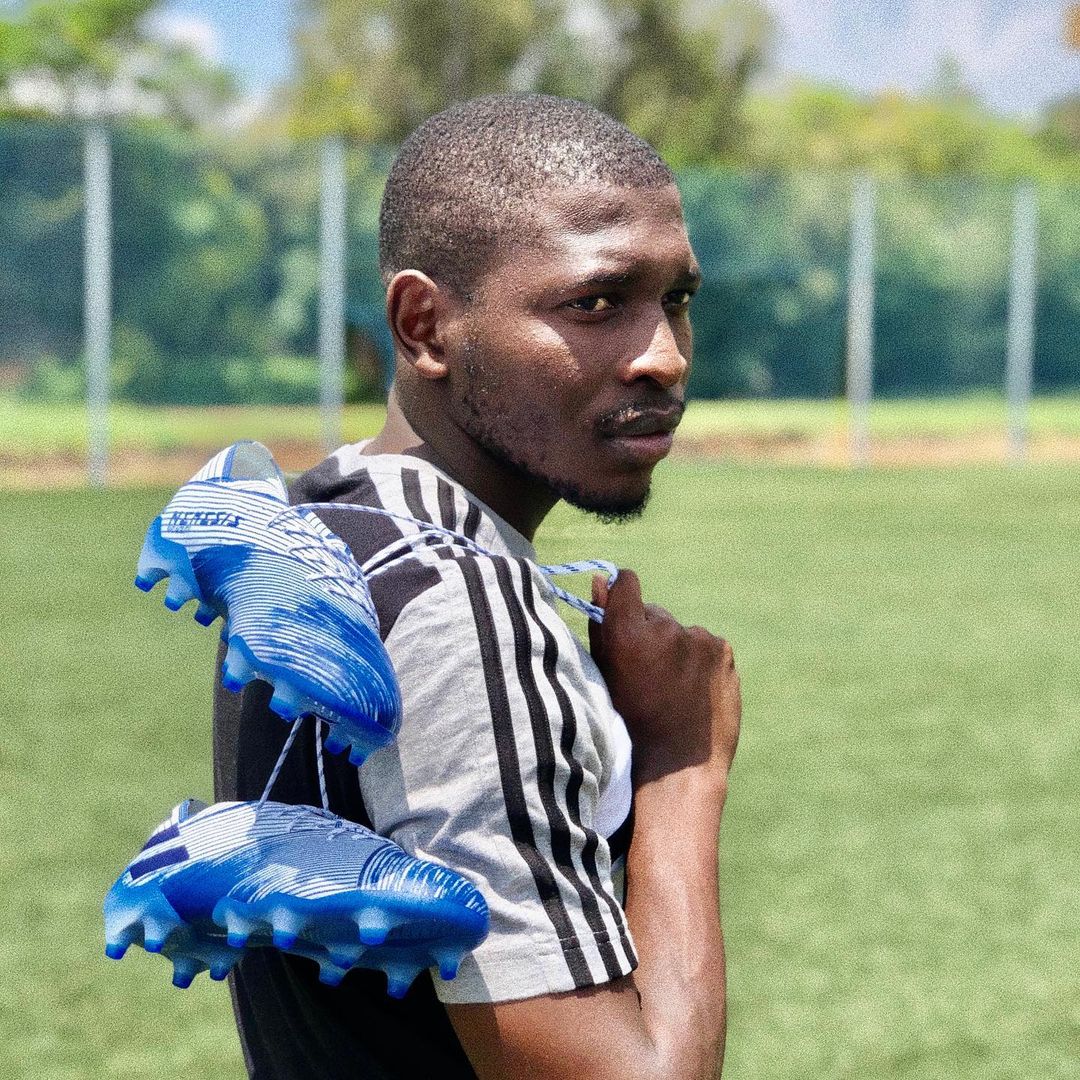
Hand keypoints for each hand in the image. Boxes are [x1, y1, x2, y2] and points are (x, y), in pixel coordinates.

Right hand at [589, 569, 739, 775]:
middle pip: (654, 613)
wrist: (676, 765)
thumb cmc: (630, 720)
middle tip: (650, 673)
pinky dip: (699, 662)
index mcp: (628, 631)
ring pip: (681, 632)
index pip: (627, 582)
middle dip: (650, 634)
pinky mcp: (722, 649)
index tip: (625, 613)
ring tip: (673, 688)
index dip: (624, 595)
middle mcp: (664, 627)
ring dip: (677, 650)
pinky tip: (692, 690)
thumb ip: (600, 622)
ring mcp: (697, 637)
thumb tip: (600, 579)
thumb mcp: (606, 673)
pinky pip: (705, 646)